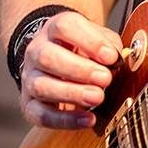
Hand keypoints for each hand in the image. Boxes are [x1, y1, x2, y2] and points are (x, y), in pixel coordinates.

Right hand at [19, 10, 123, 129]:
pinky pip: (40, 114)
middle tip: (105, 79)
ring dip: (72, 93)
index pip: (65, 27)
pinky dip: (65, 120)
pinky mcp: (29, 104)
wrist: (56, 60)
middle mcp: (37, 51)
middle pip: (48, 57)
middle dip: (80, 70)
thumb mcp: (98, 39)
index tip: (110, 57)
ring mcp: (29, 78)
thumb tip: (118, 59)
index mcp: (54, 29)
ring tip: (98, 97)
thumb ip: (109, 45)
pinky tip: (88, 119)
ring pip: (41, 86)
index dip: (89, 41)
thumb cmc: (82, 49)